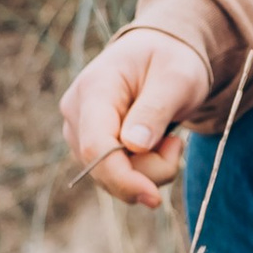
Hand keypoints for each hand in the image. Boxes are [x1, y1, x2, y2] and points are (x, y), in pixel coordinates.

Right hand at [60, 26, 213, 208]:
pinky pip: (115, 176)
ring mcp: (78, 132)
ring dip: (149, 169)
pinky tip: (153, 143)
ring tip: (166, 137)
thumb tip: (135, 146)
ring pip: (111, 178)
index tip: (155, 197)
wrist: (159, 54)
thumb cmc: (170, 61)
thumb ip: (155, 110)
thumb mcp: (176, 78)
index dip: (123, 178)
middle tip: (177, 144)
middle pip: (105, 169)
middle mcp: (76, 112)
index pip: (96, 146)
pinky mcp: (88, 147)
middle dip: (150, 170)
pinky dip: (142, 170)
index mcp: (94, 89)